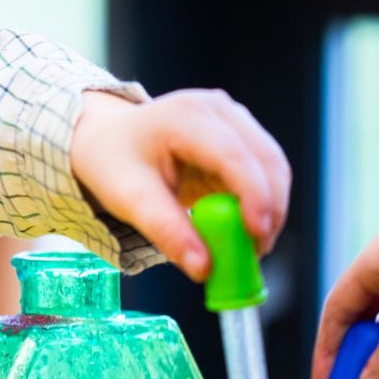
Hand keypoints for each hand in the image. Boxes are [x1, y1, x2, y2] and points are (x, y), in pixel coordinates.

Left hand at [71, 89, 290, 279]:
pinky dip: (260, 203)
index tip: (257, 237)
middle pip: (265, 161)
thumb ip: (167, 232)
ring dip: (269, 210)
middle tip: (255, 255)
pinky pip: (264, 173)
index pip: (234, 156)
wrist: (105, 139)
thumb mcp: (129, 199)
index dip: (254, 197)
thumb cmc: (113, 163)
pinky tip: (241, 229)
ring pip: (273, 168)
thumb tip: (204, 269)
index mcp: (186, 116)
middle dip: (269, 211)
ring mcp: (233, 118)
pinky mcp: (241, 135)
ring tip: (246, 248)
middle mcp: (217, 109)